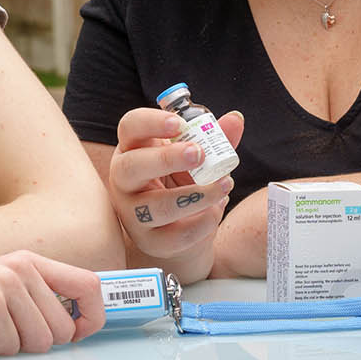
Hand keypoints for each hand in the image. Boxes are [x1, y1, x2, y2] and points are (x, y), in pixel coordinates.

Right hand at [0, 250, 104, 355]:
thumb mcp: (0, 292)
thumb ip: (36, 300)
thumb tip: (78, 326)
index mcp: (28, 261)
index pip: (89, 284)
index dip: (93, 317)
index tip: (79, 336)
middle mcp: (20, 265)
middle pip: (64, 328)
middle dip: (36, 344)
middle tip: (3, 333)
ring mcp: (3, 281)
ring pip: (40, 342)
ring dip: (11, 348)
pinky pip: (10, 347)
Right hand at [107, 107, 243, 269]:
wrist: (180, 230)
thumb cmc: (182, 182)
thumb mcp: (196, 158)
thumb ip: (215, 140)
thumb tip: (236, 119)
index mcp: (134, 148)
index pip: (130, 127)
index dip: (150, 123)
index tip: (178, 123)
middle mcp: (125, 180)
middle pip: (131, 167)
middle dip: (166, 159)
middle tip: (199, 153)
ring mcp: (132, 213)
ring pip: (156, 206)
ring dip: (195, 195)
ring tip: (224, 185)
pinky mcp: (150, 241)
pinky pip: (175, 235)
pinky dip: (202, 223)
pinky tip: (216, 211)